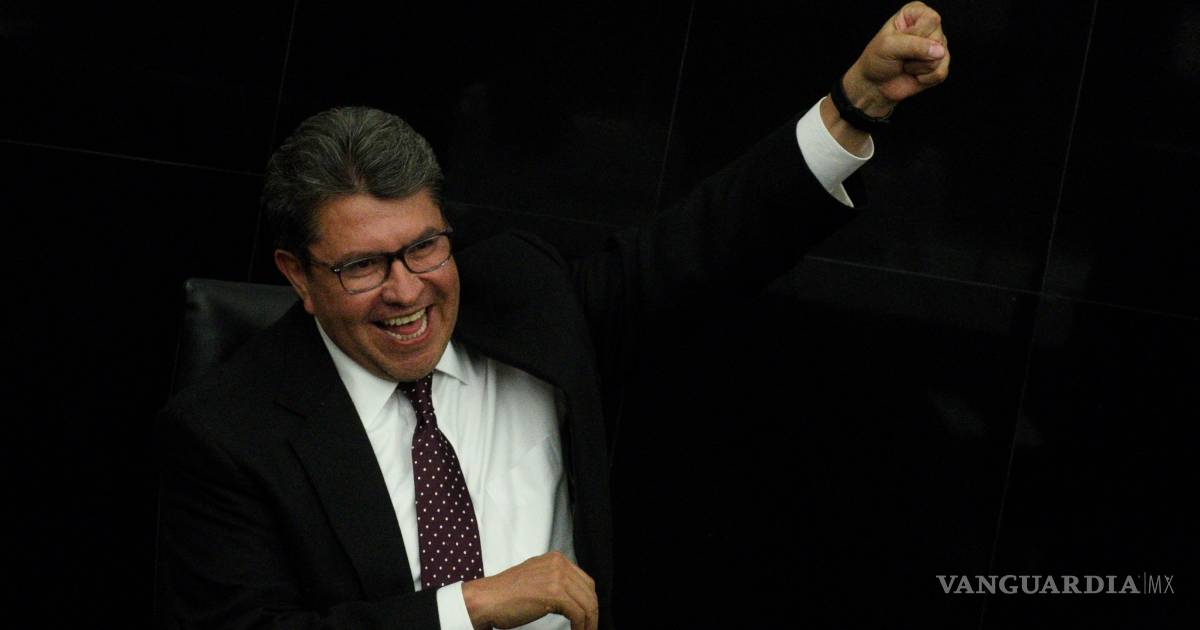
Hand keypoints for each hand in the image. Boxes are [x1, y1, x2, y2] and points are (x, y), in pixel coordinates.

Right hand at [461, 551, 598, 629]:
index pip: (584, 581)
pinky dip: (581, 626)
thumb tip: (572, 597)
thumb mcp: (536, 578)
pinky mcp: (554, 593)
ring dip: (589, 622)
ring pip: (587, 603)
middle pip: (589, 591)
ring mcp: (557, 577)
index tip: (588, 615)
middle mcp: (558, 564)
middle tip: (590, 627)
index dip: (589, 601)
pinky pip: (579, 613)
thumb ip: (554, 581)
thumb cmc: (505, 594)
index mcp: (555, 559)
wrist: (487, 599)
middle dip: (592, 612)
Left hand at [843, 1, 950, 116]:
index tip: (899, 38)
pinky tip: (914, 74)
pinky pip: (940, 73)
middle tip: (901, 55)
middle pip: (937, 40)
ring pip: (940, 58)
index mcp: (916, 12)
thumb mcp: (889, 46)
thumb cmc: (878, 59)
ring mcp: (937, 46)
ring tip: (906, 64)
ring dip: (917, 67)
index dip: (916, 34)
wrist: (875, 83)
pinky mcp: (940, 65)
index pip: (931, 20)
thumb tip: (940, 52)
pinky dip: (924, 78)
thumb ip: (914, 45)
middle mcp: (930, 27)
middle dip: (915, 54)